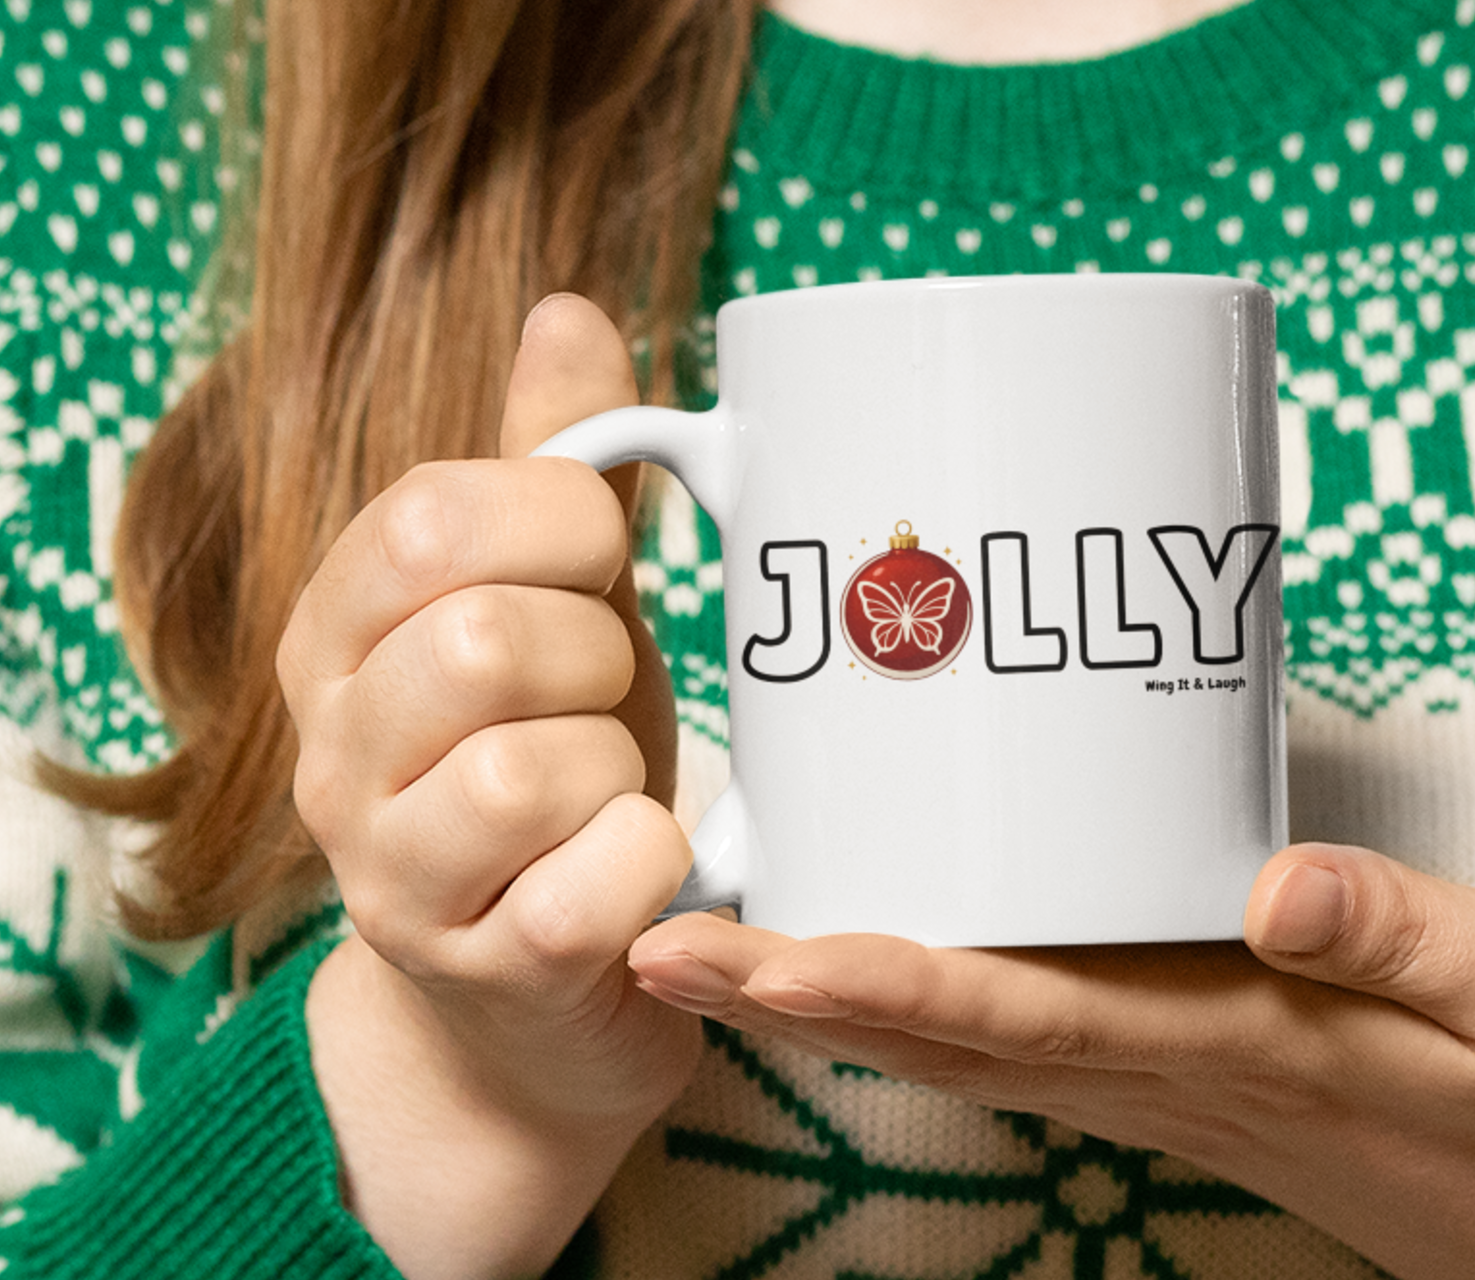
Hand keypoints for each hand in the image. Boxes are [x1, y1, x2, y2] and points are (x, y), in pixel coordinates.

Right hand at [278, 294, 698, 1278]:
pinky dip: (653, 859)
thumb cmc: (556, 766)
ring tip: (615, 789)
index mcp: (339, 634)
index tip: (601, 562)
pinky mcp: (484, 972)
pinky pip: (595, 881)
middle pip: (479, 639)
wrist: (538, 989)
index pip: (425, 519)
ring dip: (621, 765)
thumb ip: (553, 467)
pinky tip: (643, 867)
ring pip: (531, 767)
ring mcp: (392, 877)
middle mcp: (333, 754)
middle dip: (595, 655)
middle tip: (608, 696)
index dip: (558, 520)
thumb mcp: (555, 601)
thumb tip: (568, 310)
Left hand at [626, 842, 1474, 1279]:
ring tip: (711, 941)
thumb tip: (1272, 882)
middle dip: (800, 993)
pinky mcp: (1174, 1057)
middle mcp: (1164, 1064)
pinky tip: (859, 950)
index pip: (1030, 1015)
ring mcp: (1157, 1072)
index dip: (890, 984)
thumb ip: (1403, 933)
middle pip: (950, 1032)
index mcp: (1237, 1038)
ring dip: (830, 997)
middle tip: (659, 942)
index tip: (768, 955)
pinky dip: (912, 996)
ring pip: (963, 1040)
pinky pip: (1013, 1031)